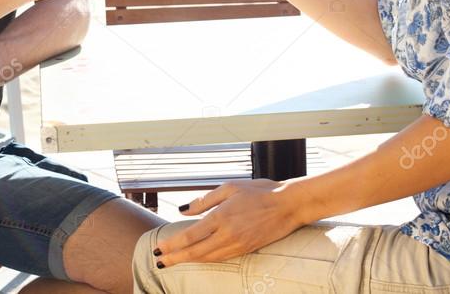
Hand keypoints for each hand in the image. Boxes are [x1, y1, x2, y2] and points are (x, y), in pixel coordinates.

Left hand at [153, 178, 307, 266]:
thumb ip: (205, 200)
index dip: (173, 244)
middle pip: (195, 252)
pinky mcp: (247, 250)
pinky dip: (206, 260)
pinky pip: (221, 258)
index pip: (190, 236)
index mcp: (222, 217)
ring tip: (174, 262)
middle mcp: (228, 235)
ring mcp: (238, 244)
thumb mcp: (230, 188)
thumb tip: (184, 210)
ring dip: (189, 261)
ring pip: (208, 258)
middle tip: (159, 262)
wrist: (289, 205)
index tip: (159, 248)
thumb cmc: (260, 192)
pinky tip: (198, 258)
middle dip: (175, 258)